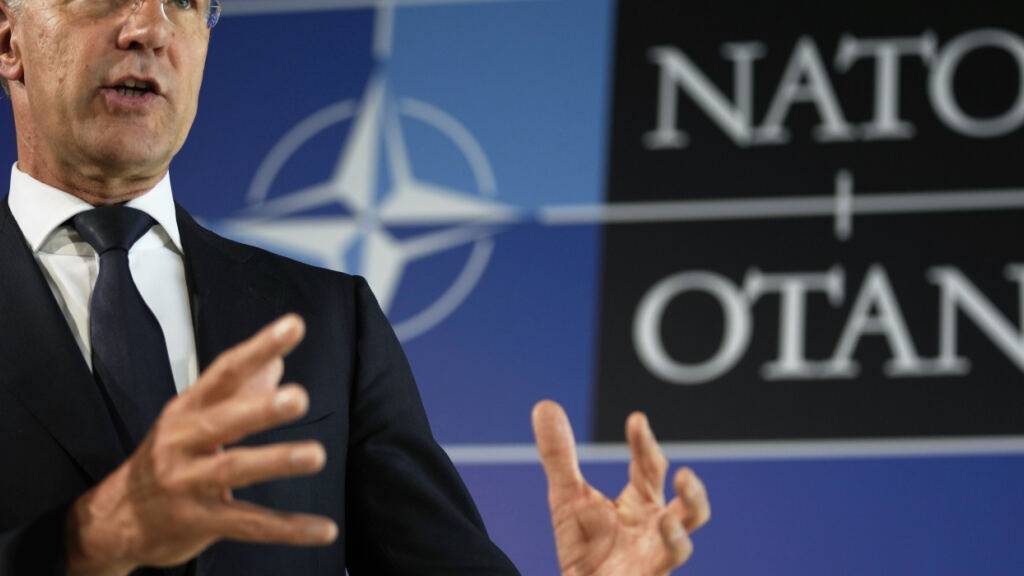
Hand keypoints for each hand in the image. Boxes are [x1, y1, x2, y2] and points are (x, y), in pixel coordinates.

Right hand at [65, 315, 337, 575]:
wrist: (115, 519)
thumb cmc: (170, 457)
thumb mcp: (195, 418)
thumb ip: (239, 391)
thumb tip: (277, 361)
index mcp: (187, 409)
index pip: (225, 372)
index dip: (258, 347)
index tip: (294, 326)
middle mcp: (183, 442)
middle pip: (222, 421)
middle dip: (260, 409)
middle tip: (299, 397)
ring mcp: (187, 484)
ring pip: (233, 470)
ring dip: (276, 461)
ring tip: (316, 455)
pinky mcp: (198, 522)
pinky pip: (249, 524)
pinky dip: (288, 528)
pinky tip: (324, 529)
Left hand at [532, 400, 709, 575]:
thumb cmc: (584, 547)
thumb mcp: (566, 496)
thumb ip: (559, 455)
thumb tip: (545, 406)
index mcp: (640, 503)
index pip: (649, 467)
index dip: (645, 444)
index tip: (636, 420)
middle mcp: (654, 528)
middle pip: (686, 507)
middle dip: (691, 491)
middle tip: (683, 473)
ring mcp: (652, 557)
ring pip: (682, 546)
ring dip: (681, 532)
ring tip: (676, 522)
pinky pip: (662, 567)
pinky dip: (668, 550)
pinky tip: (663, 532)